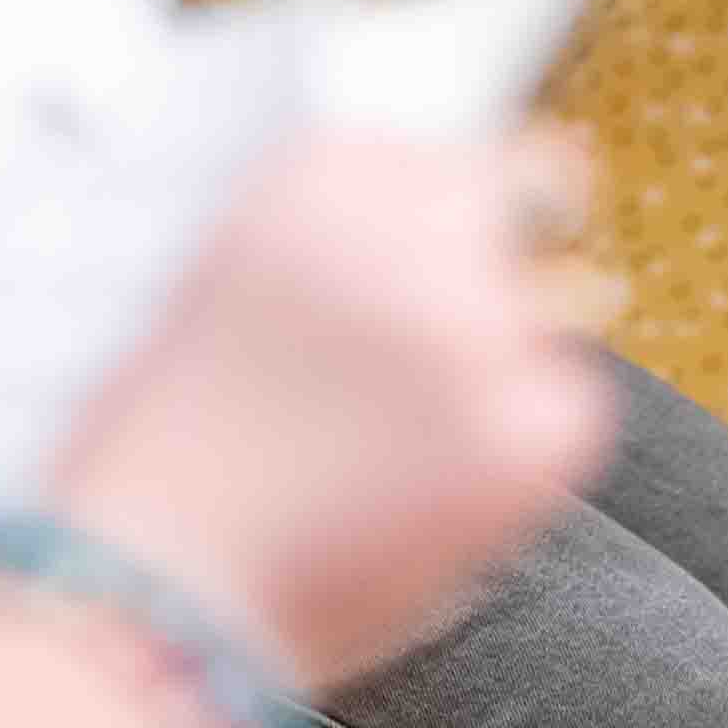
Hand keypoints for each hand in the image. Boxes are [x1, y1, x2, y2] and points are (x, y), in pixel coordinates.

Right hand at [49, 121, 613, 685]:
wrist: (154, 584)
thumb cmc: (167, 450)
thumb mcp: (229, 275)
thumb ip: (338, 235)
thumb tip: (435, 236)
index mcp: (322, 165)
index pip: (448, 143)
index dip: (451, 205)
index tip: (444, 247)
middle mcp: (409, 223)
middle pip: (531, 195)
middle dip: (506, 256)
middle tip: (466, 333)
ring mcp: (476, 324)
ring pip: (564, 303)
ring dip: (515, 352)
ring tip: (419, 439)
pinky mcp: (524, 430)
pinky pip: (572, 408)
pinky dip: (529, 450)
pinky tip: (441, 492)